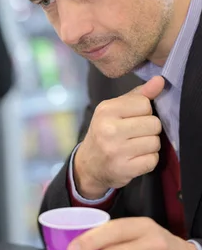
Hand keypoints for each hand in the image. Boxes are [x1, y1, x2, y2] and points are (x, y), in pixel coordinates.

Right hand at [74, 75, 164, 198]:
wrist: (89, 166)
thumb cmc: (104, 133)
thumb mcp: (115, 110)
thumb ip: (138, 95)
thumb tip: (160, 80)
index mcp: (106, 110)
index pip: (144, 104)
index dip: (144, 112)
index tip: (133, 119)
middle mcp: (109, 129)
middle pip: (154, 123)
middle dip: (149, 129)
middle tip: (135, 134)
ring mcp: (116, 151)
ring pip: (155, 142)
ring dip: (150, 145)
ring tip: (135, 146)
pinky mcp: (124, 169)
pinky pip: (153, 160)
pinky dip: (148, 160)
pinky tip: (136, 159)